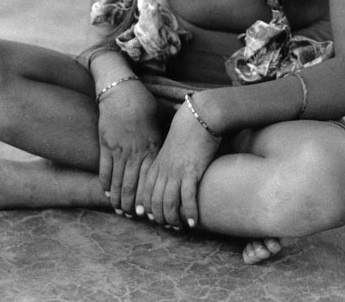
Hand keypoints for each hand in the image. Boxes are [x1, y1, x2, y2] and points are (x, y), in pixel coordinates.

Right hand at [97, 81, 161, 214]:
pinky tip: (108, 194)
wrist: (121, 91)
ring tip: (121, 211)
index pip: (151, 178)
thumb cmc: (143, 102)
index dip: (150, 195)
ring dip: (119, 199)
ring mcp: (118, 150)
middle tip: (135, 217)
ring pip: (118, 181)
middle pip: (133, 185)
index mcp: (151, 146)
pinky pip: (105, 170)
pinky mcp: (106, 146)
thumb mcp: (161, 116)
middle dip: (133, 204)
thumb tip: (183, 133)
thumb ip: (169, 129)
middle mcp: (135, 152)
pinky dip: (106, 184)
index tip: (152, 208)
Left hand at [140, 99, 220, 228]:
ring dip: (173, 219)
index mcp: (156, 164)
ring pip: (168, 204)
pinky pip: (187, 198)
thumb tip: (169, 176)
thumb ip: (166, 162)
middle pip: (155, 202)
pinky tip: (193, 221)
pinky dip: (189, 212)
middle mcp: (163, 170)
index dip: (146, 207)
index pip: (145, 191)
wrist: (198, 118)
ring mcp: (176, 172)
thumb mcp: (170, 148)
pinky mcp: (191, 172)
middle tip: (168, 226)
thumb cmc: (186, 132)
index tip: (149, 217)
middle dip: (159, 217)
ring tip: (179, 227)